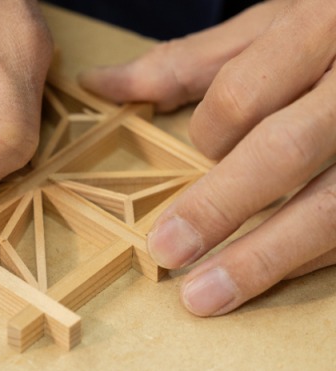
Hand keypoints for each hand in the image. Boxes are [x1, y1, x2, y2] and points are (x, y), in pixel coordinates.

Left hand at [79, 0, 335, 315]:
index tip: (200, 154)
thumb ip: (190, 64)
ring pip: (330, 206)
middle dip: (218, 206)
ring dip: (264, 258)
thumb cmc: (332, 31)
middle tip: (165, 251)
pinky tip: (270, 278)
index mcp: (317, 30)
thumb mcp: (269, 29)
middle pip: (285, 151)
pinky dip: (310, 258)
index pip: (244, 95)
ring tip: (206, 296)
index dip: (211, 133)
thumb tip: (102, 83)